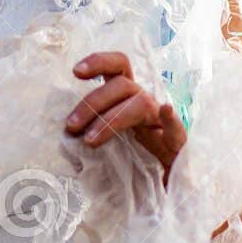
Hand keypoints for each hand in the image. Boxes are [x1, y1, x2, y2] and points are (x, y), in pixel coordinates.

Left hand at [65, 50, 186, 178]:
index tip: (76, 71)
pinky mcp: (177, 143)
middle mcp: (144, 102)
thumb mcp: (106, 138)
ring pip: (140, 104)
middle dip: (93, 102)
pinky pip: (177, 128)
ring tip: (90, 141)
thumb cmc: (132, 155)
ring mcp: (160, 121)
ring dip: (112, 119)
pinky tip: (166, 109)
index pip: (117, 67)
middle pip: (122, 85)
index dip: (98, 62)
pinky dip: (170, 117)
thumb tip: (64, 134)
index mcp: (127, 97)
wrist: (166, 180)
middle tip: (71, 125)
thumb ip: (91, 131)